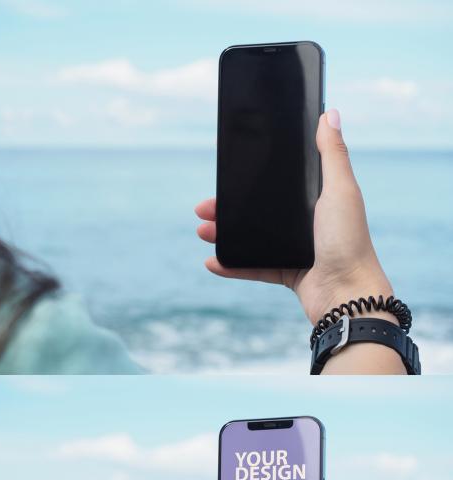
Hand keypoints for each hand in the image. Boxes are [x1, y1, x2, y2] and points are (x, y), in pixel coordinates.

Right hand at [195, 109, 393, 325]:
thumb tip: (329, 113)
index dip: (252, 176)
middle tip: (203, 208)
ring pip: (252, 237)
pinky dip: (232, 265)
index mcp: (317, 198)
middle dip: (228, 208)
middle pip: (259, 210)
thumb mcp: (341, 189)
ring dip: (225, 234)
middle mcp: (306, 222)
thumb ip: (332, 153)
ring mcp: (295, 248)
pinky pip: (253, 267)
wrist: (347, 294)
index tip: (229, 172)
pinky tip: (212, 262)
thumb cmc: (349, 240)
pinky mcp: (287, 272)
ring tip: (203, 231)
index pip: (279, 181)